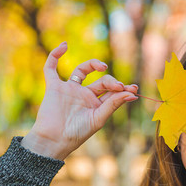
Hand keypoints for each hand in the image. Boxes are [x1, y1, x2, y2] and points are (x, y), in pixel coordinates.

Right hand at [21, 42, 137, 159]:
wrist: (54, 140)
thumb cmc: (77, 133)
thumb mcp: (98, 119)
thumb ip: (113, 104)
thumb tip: (132, 94)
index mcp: (96, 104)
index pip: (113, 91)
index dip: (123, 88)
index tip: (133, 89)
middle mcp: (84, 95)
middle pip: (102, 81)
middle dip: (112, 82)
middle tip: (119, 86)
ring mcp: (69, 89)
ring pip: (82, 70)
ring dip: (93, 64)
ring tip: (103, 66)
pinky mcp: (54, 87)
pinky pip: (52, 67)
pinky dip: (55, 55)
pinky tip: (64, 46)